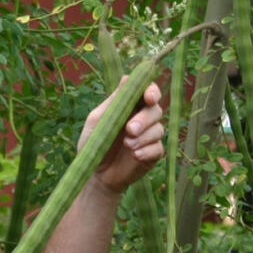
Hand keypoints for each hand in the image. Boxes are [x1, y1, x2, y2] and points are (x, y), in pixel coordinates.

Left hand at [80, 79, 164, 194]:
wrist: (95, 174)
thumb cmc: (94, 143)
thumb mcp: (98, 120)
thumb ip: (114, 101)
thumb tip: (126, 78)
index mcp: (130, 106)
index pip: (148, 91)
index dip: (152, 91)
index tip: (149, 98)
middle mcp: (143, 119)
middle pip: (156, 109)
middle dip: (144, 118)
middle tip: (130, 129)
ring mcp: (150, 137)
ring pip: (159, 129)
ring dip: (143, 137)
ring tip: (127, 145)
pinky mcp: (153, 154)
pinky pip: (158, 148)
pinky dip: (147, 151)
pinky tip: (135, 155)